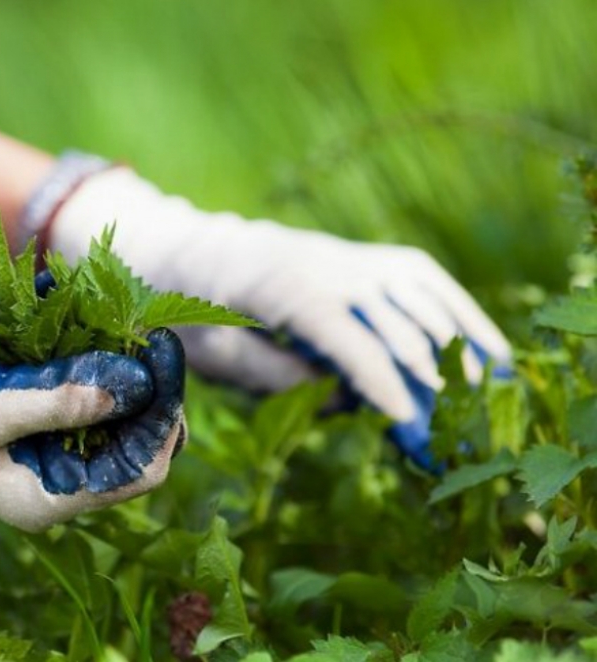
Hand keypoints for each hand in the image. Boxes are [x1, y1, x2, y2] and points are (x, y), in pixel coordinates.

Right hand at [0, 308, 185, 530]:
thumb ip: (56, 404)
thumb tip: (129, 389)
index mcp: (45, 497)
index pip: (137, 472)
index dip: (160, 420)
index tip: (163, 360)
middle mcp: (54, 476)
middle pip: (134, 439)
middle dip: (147, 390)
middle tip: (152, 332)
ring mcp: (46, 441)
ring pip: (114, 409)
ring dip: (124, 366)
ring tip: (126, 320)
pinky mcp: (35, 408)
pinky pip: (82, 384)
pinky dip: (92, 353)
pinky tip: (92, 318)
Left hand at [49, 167, 510, 469]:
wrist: (192, 251)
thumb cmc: (191, 308)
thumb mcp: (213, 353)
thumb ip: (275, 377)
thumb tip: (345, 396)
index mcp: (282, 288)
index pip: (347, 337)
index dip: (380, 380)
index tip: (408, 420)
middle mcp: (326, 264)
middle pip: (394, 317)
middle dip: (426, 374)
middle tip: (451, 427)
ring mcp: (350, 255)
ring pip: (422, 293)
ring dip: (456, 342)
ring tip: (484, 393)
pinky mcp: (363, 258)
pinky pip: (422, 279)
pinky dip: (458, 310)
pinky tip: (486, 346)